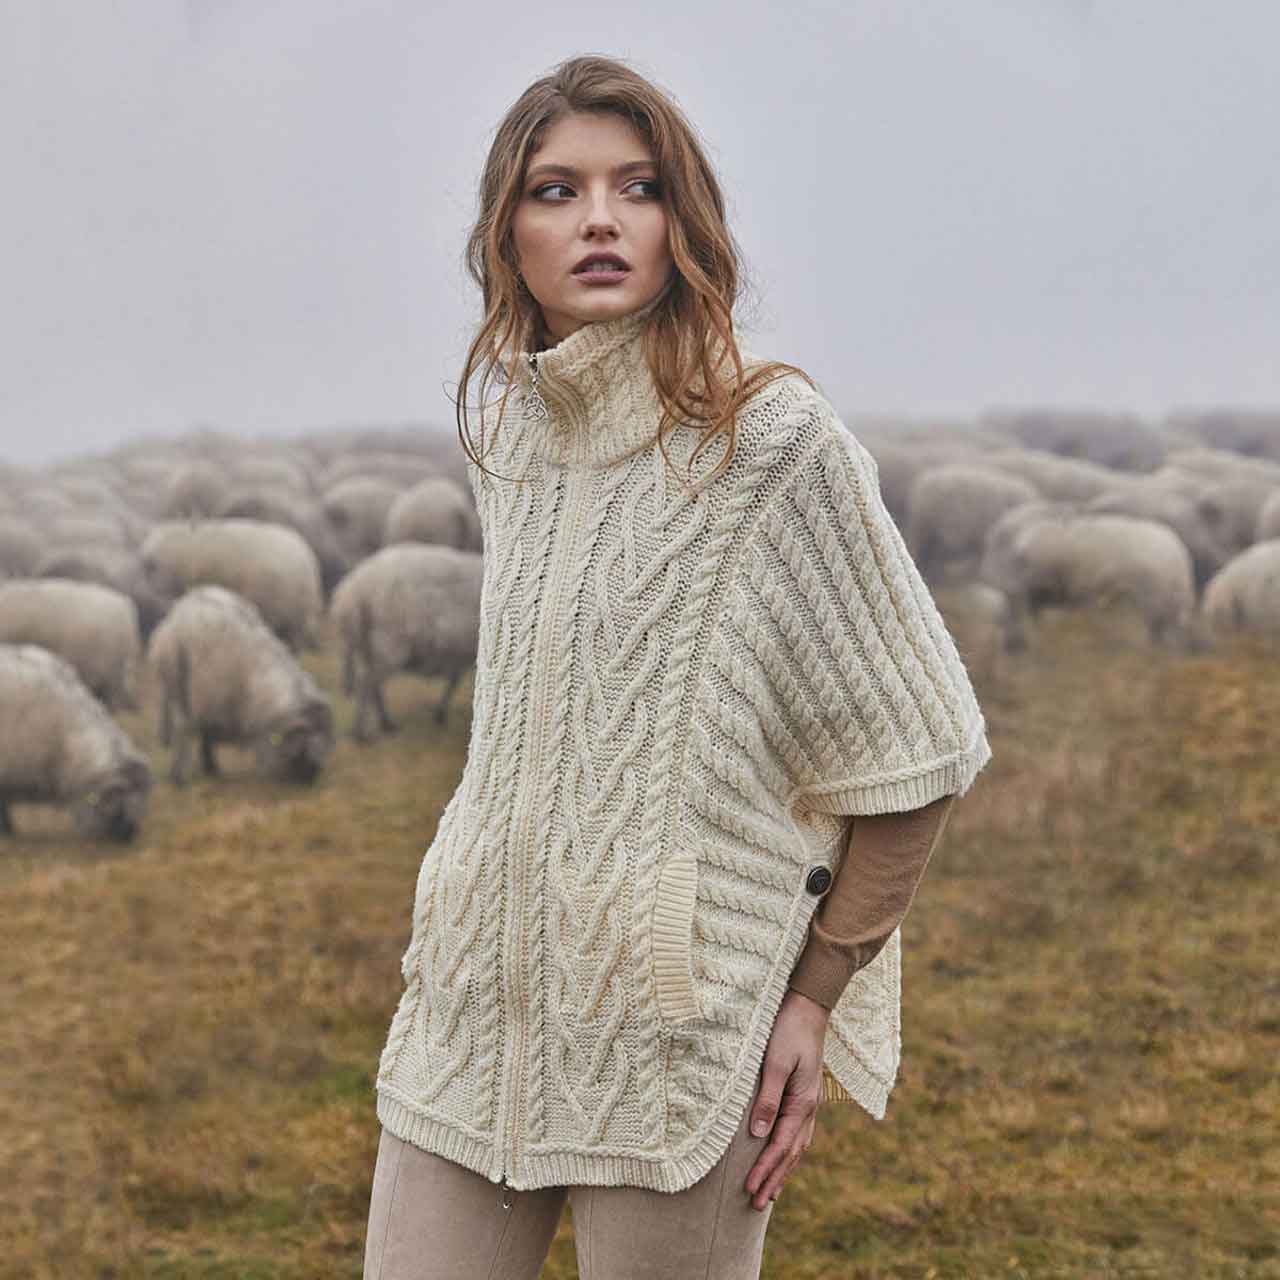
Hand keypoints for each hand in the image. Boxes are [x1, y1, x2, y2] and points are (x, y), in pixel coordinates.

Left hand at [744, 988, 828, 1210]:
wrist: (808, 1006)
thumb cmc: (787, 1030)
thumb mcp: (773, 1062)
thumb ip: (767, 1098)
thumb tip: (757, 1135)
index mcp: (803, 1103)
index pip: (780, 1146)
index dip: (765, 1170)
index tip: (749, 1191)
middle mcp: (809, 1107)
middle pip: (791, 1154)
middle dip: (775, 1179)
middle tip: (757, 1204)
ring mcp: (809, 1102)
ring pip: (797, 1146)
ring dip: (783, 1170)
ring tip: (771, 1192)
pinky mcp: (805, 1094)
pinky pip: (798, 1132)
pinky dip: (789, 1151)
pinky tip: (782, 1156)